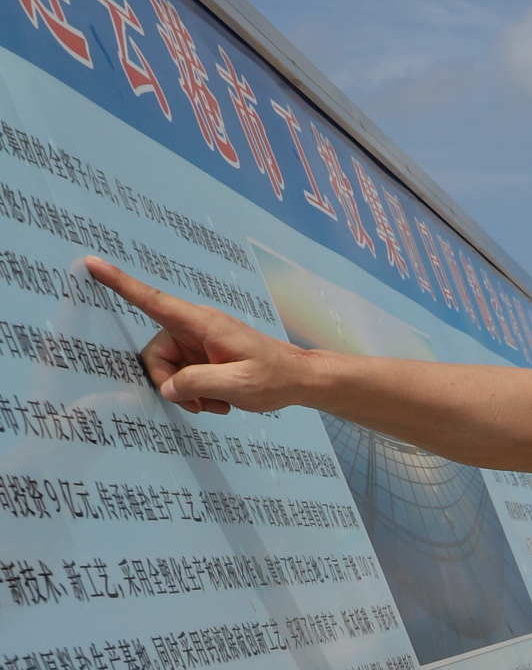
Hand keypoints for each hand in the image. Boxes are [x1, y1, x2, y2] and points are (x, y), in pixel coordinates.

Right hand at [83, 257, 310, 415]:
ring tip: (219, 405)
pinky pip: (183, 377)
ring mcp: (198, 343)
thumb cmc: (276, 378)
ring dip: (188, 394)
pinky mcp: (203, 357)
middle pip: (156, 355)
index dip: (121, 283)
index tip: (93, 263)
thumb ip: (198, 384)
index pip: (154, 300)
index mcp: (202, 323)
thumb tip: (168, 387)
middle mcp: (195, 328)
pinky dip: (197, 394)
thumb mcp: (239, 384)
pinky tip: (221, 402)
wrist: (300, 380)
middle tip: (200, 406)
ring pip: (169, 371)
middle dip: (172, 385)